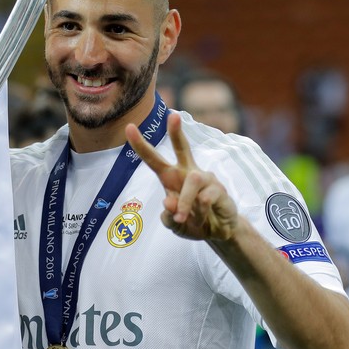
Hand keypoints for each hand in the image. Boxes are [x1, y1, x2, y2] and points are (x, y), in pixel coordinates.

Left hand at [125, 112, 238, 241]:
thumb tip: (168, 201)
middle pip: (183, 147)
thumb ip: (168, 217)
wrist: (219, 232)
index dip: (140, 144)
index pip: (153, 159)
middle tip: (174, 115)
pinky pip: (205, 199)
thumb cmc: (192, 222)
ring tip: (183, 218)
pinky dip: (199, 213)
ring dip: (184, 203)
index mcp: (170, 177)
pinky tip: (203, 220)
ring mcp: (205, 178)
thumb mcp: (174, 225)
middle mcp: (187, 172)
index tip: (128, 127)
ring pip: (192, 181)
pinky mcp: (219, 189)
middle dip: (177, 132)